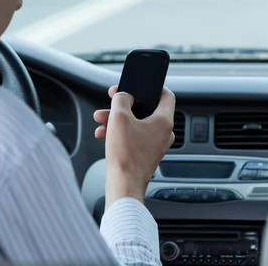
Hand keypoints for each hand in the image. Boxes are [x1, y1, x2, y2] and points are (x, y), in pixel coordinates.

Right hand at [94, 86, 175, 208]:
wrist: (123, 184)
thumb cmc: (125, 154)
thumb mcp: (119, 116)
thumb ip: (121, 99)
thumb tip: (123, 97)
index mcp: (164, 121)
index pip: (167, 95)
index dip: (154, 86)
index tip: (142, 83)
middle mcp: (164, 133)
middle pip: (146, 109)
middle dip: (125, 104)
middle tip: (113, 99)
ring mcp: (155, 145)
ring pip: (136, 124)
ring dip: (118, 119)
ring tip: (101, 119)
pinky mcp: (145, 155)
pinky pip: (133, 137)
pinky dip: (120, 133)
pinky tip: (104, 134)